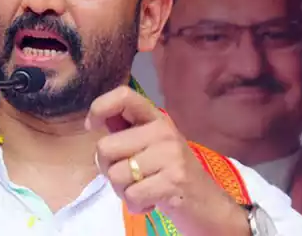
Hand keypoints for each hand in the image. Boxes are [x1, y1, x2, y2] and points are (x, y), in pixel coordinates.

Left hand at [85, 86, 250, 235]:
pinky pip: (131, 195)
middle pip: (105, 147)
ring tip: (143, 190)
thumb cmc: (171, 174)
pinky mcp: (173, 181)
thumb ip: (126, 132)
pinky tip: (151, 201)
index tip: (92, 126)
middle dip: (107, 169)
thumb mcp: (151, 146)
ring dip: (123, 191)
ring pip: (115, 175)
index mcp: (156, 118)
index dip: (99, 108)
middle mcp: (164, 131)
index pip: (124, 96)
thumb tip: (96, 119)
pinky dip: (136, 205)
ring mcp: (170, 155)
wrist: (208, 205)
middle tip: (128, 177)